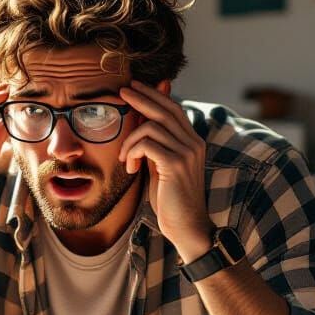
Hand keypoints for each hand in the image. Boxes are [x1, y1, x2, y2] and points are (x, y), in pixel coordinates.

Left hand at [118, 81, 213, 261]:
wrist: (186, 227)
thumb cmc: (171, 199)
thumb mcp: (160, 166)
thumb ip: (154, 145)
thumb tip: (140, 123)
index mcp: (192, 141)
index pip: (173, 108)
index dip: (155, 95)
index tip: (135, 87)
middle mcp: (193, 143)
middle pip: (165, 109)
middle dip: (141, 97)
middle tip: (122, 92)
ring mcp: (186, 152)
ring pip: (151, 126)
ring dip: (130, 140)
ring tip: (124, 158)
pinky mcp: (176, 164)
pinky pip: (146, 144)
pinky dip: (132, 152)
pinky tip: (130, 168)